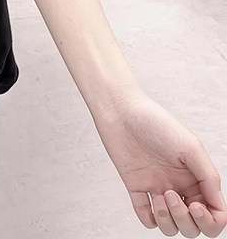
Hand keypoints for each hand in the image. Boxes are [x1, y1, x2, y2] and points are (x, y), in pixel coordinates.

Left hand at [93, 92, 225, 235]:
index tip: (196, 206)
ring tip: (159, 195)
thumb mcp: (190, 146)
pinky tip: (148, 201)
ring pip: (171, 226)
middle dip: (186, 220)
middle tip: (171, 195)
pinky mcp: (136, 186)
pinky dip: (149, 218)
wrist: (120, 111)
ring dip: (168, 220)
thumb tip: (219, 206)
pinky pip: (146, 217)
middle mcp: (179, 185)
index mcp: (195, 177)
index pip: (215, 214)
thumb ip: (208, 177)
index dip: (210, 220)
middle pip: (194, 226)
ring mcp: (157, 187)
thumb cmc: (155, 122)